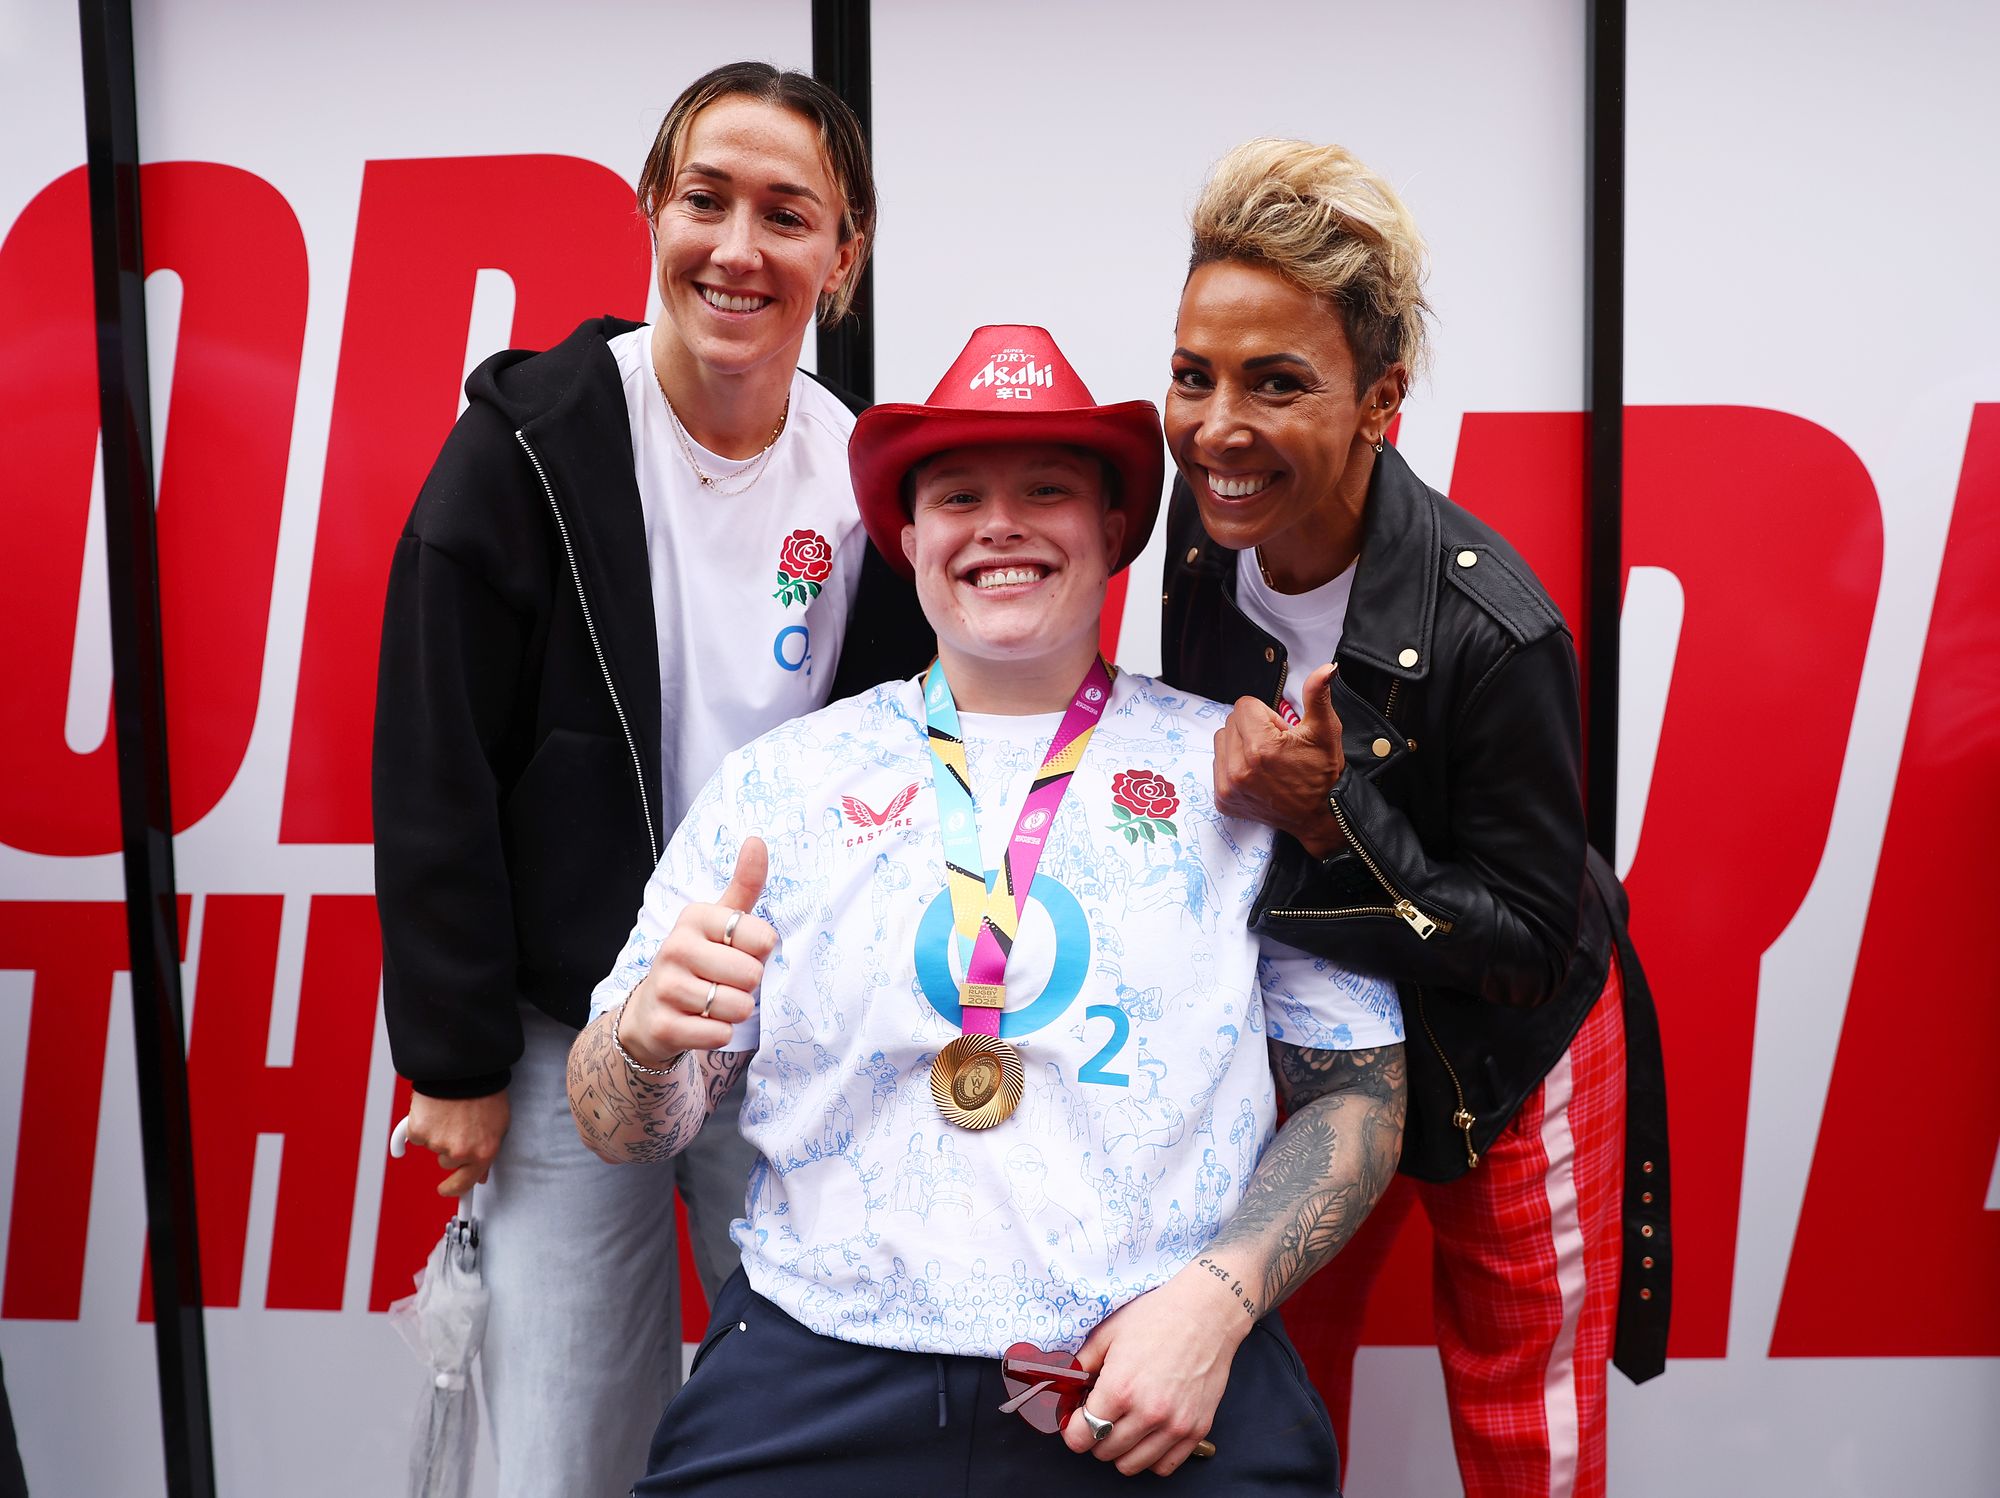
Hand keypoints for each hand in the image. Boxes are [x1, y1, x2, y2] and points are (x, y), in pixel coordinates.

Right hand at [406, 1089, 509, 1196]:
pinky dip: (421, 1123)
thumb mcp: (499, 1124)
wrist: (466, 1067)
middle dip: (451, 1147)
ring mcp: (437, 1143)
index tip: (447, 1190)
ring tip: (450, 1110)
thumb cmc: (485, 1091)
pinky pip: (416, 1134)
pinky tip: (433, 1108)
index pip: (465, 1184)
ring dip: (438, 1132)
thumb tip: (481, 1176)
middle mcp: (460, 1152)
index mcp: (483, 1153)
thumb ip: (488, 1151)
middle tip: (458, 1124)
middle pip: (447, 1162)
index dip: (454, 1189)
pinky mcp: (418, 1131)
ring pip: (433, 1146)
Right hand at [618, 838, 776, 1065]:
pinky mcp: (664, 1025)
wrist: (650, 1013)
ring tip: (713, 1002)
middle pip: (751, 974)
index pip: (762, 937)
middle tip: (726, 982)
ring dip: (734, 1011)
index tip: (741, 952)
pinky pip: (719, 1034)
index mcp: (695, 918)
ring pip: (736, 1006)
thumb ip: (744, 885)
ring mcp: (666, 987)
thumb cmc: (698, 961)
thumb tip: (757, 840)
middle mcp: (675, 947)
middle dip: (748, 986)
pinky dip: (719, 1033)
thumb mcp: (720, 921)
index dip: (761, 953)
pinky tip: (701, 1023)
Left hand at [1060, 1263, 1251, 1475]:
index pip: (1080, 1437)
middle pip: (1103, 1452)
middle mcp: (1147, 1413)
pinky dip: (1150, 1456)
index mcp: (1119, 1389)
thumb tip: (1067, 1389)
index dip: (1072, 1430)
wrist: (1206, 1313)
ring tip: (1124, 1424)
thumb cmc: (1157, 1317)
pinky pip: (1163, 1466)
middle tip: (1101, 1414)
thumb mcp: (1108, 1333)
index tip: (1076, 1420)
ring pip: (1131, 1465)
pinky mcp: (1196, 1430)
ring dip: (1121, 1449)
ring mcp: (1174, 1426)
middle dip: (1094, 1436)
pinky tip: (1148, 1433)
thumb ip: (1081, 1365)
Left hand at [1213, 662, 1346, 856]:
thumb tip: (1326, 669)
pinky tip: (1256, 774)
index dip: (1267, 715)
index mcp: (1261, 748)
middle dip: (1252, 728)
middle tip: (1277, 747)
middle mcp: (1239, 769)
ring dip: (1240, 745)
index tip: (1282, 732)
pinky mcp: (1223, 799)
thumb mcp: (1325, 731)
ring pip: (1222, 741)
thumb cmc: (1323, 774)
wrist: (1322, 816)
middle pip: (1231, 722)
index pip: (1244, 706)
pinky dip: (1234, 765)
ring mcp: (1228, 787)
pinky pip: (1218, 765)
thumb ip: (1318, 695)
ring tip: (1265, 760)